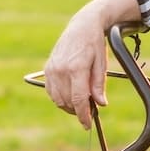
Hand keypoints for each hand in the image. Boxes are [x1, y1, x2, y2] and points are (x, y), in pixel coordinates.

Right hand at [44, 9, 111, 128]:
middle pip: (67, 102)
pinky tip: (70, 95)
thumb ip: (99, 85)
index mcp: (76, 68)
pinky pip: (51, 91)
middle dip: (77, 111)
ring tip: (81, 102)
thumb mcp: (101, 64)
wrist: (82, 26)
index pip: (79, 99)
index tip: (87, 124)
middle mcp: (61, 69)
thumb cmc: (94, 44)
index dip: (83, 115)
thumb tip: (100, 104)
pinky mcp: (47, 69)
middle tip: (89, 110)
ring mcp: (52, 69)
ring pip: (57, 99)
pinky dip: (60, 98)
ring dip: (68, 106)